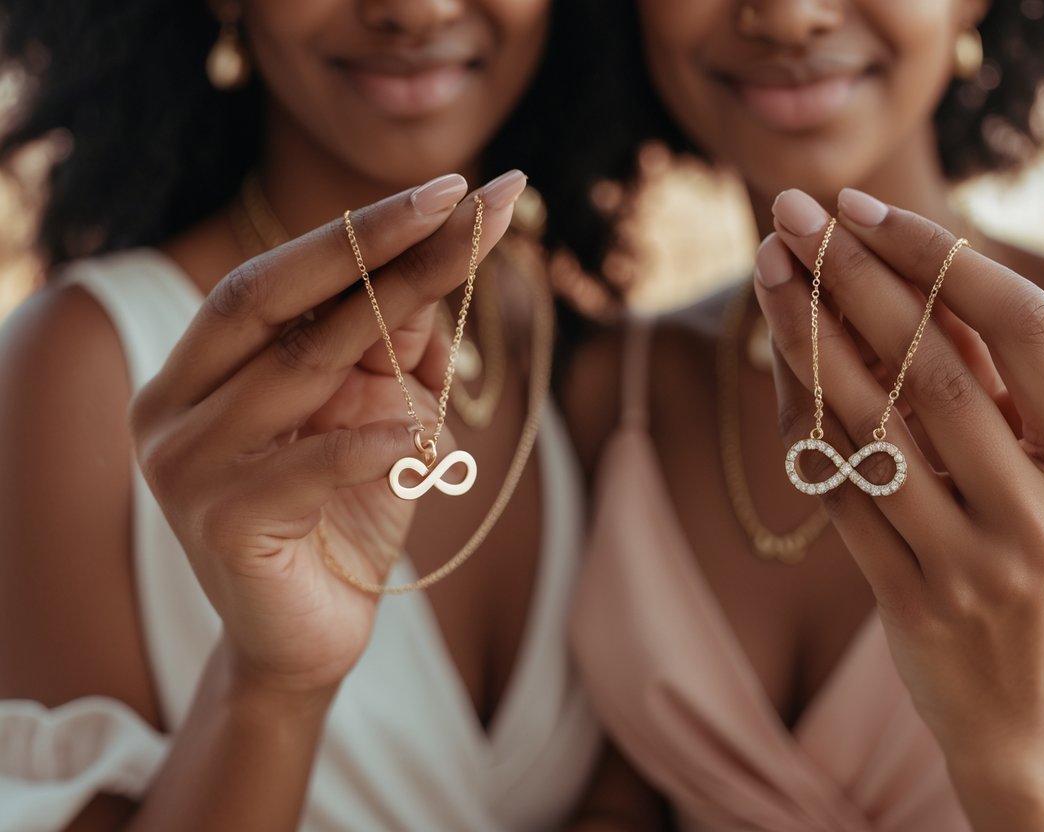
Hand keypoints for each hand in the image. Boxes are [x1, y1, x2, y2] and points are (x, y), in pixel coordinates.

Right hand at [130, 170, 527, 699]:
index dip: (361, 229)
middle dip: (374, 243)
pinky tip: (418, 431)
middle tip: (461, 198)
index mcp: (203, 368)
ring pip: (292, 370)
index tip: (455, 188)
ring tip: (464, 261)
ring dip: (388, 313)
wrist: (311, 639)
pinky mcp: (219, 525)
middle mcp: (176, 404)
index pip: (278, 277)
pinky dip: (366, 444)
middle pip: (275, 299)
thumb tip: (441, 269)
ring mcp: (186, 464)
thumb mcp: (384, 419)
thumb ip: (401, 354)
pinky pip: (304, 468)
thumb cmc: (346, 516)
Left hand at [754, 188, 1043, 821]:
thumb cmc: (1033, 554)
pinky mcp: (909, 601)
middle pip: (931, 367)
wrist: (1020, 704)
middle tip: (791, 214)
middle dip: (850, 278)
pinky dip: (801, 417)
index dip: (937, 258)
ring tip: (765, 269)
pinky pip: (837, 488)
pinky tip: (773, 359)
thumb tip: (903, 264)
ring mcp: (974, 566)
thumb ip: (993, 379)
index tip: (865, 207)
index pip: (1020, 329)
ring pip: (869, 425)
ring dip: (805, 336)